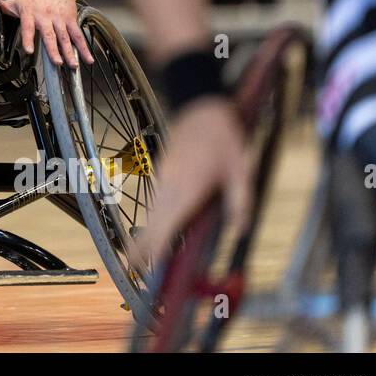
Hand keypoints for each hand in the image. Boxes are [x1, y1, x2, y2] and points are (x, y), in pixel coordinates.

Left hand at [0, 0, 91, 67]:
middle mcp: (46, 17)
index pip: (28, 27)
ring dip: (70, 52)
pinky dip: (84, 48)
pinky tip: (88, 59)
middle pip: (50, 35)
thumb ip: (6, 7)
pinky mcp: (71, 20)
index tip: (29, 50)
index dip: (28, 39)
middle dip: (54, 50)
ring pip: (65, 38)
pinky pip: (77, 36)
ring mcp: (60, 19)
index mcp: (31, 14)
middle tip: (57, 63)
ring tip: (72, 65)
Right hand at [130, 97, 252, 273]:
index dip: (155, 247)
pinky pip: (157, 200)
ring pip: (153, 211)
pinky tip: (159, 227)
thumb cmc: (224, 137)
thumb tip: (239, 231)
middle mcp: (170, 185)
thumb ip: (240, 201)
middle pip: (152, 222)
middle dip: (142, 246)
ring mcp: (164, 177)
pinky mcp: (164, 171)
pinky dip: (155, 217)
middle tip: (133, 269)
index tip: (146, 266)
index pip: (165, 224)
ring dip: (147, 232)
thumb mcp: (241, 169)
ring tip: (141, 256)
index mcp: (188, 188)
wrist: (201, 105)